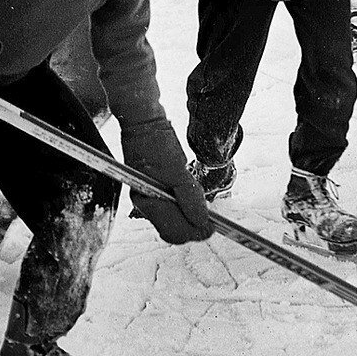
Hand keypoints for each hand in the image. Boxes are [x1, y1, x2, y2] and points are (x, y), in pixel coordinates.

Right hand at [122, 123, 212, 243]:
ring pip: (172, 223)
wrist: (143, 123)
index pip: (174, 232)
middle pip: (172, 232)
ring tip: (203, 211)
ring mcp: (148, 198)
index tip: (212, 227)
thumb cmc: (155, 141)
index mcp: (147, 200)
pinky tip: (192, 201)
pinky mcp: (152, 191)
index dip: (195, 232)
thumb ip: (189, 197)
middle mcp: (145, 203)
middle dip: (193, 229)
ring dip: (189, 220)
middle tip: (211, 221)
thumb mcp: (177, 168)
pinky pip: (170, 211)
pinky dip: (183, 210)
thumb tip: (201, 221)